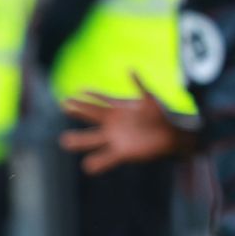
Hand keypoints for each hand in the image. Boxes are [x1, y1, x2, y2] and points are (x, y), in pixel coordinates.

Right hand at [59, 72, 188, 174]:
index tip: (72, 94)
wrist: (171, 134)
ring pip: (92, 140)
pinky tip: (87, 167)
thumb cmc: (161, 114)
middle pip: (90, 117)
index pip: (97, 102)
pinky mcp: (122, 153)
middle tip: (63, 106)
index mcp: (117, 110)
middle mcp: (112, 125)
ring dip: (79, 140)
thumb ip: (139, 84)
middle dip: (77, 112)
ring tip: (65, 141)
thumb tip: (129, 69)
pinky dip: (97, 163)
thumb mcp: (149, 98)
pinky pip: (106, 159)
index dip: (85, 97)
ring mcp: (115, 139)